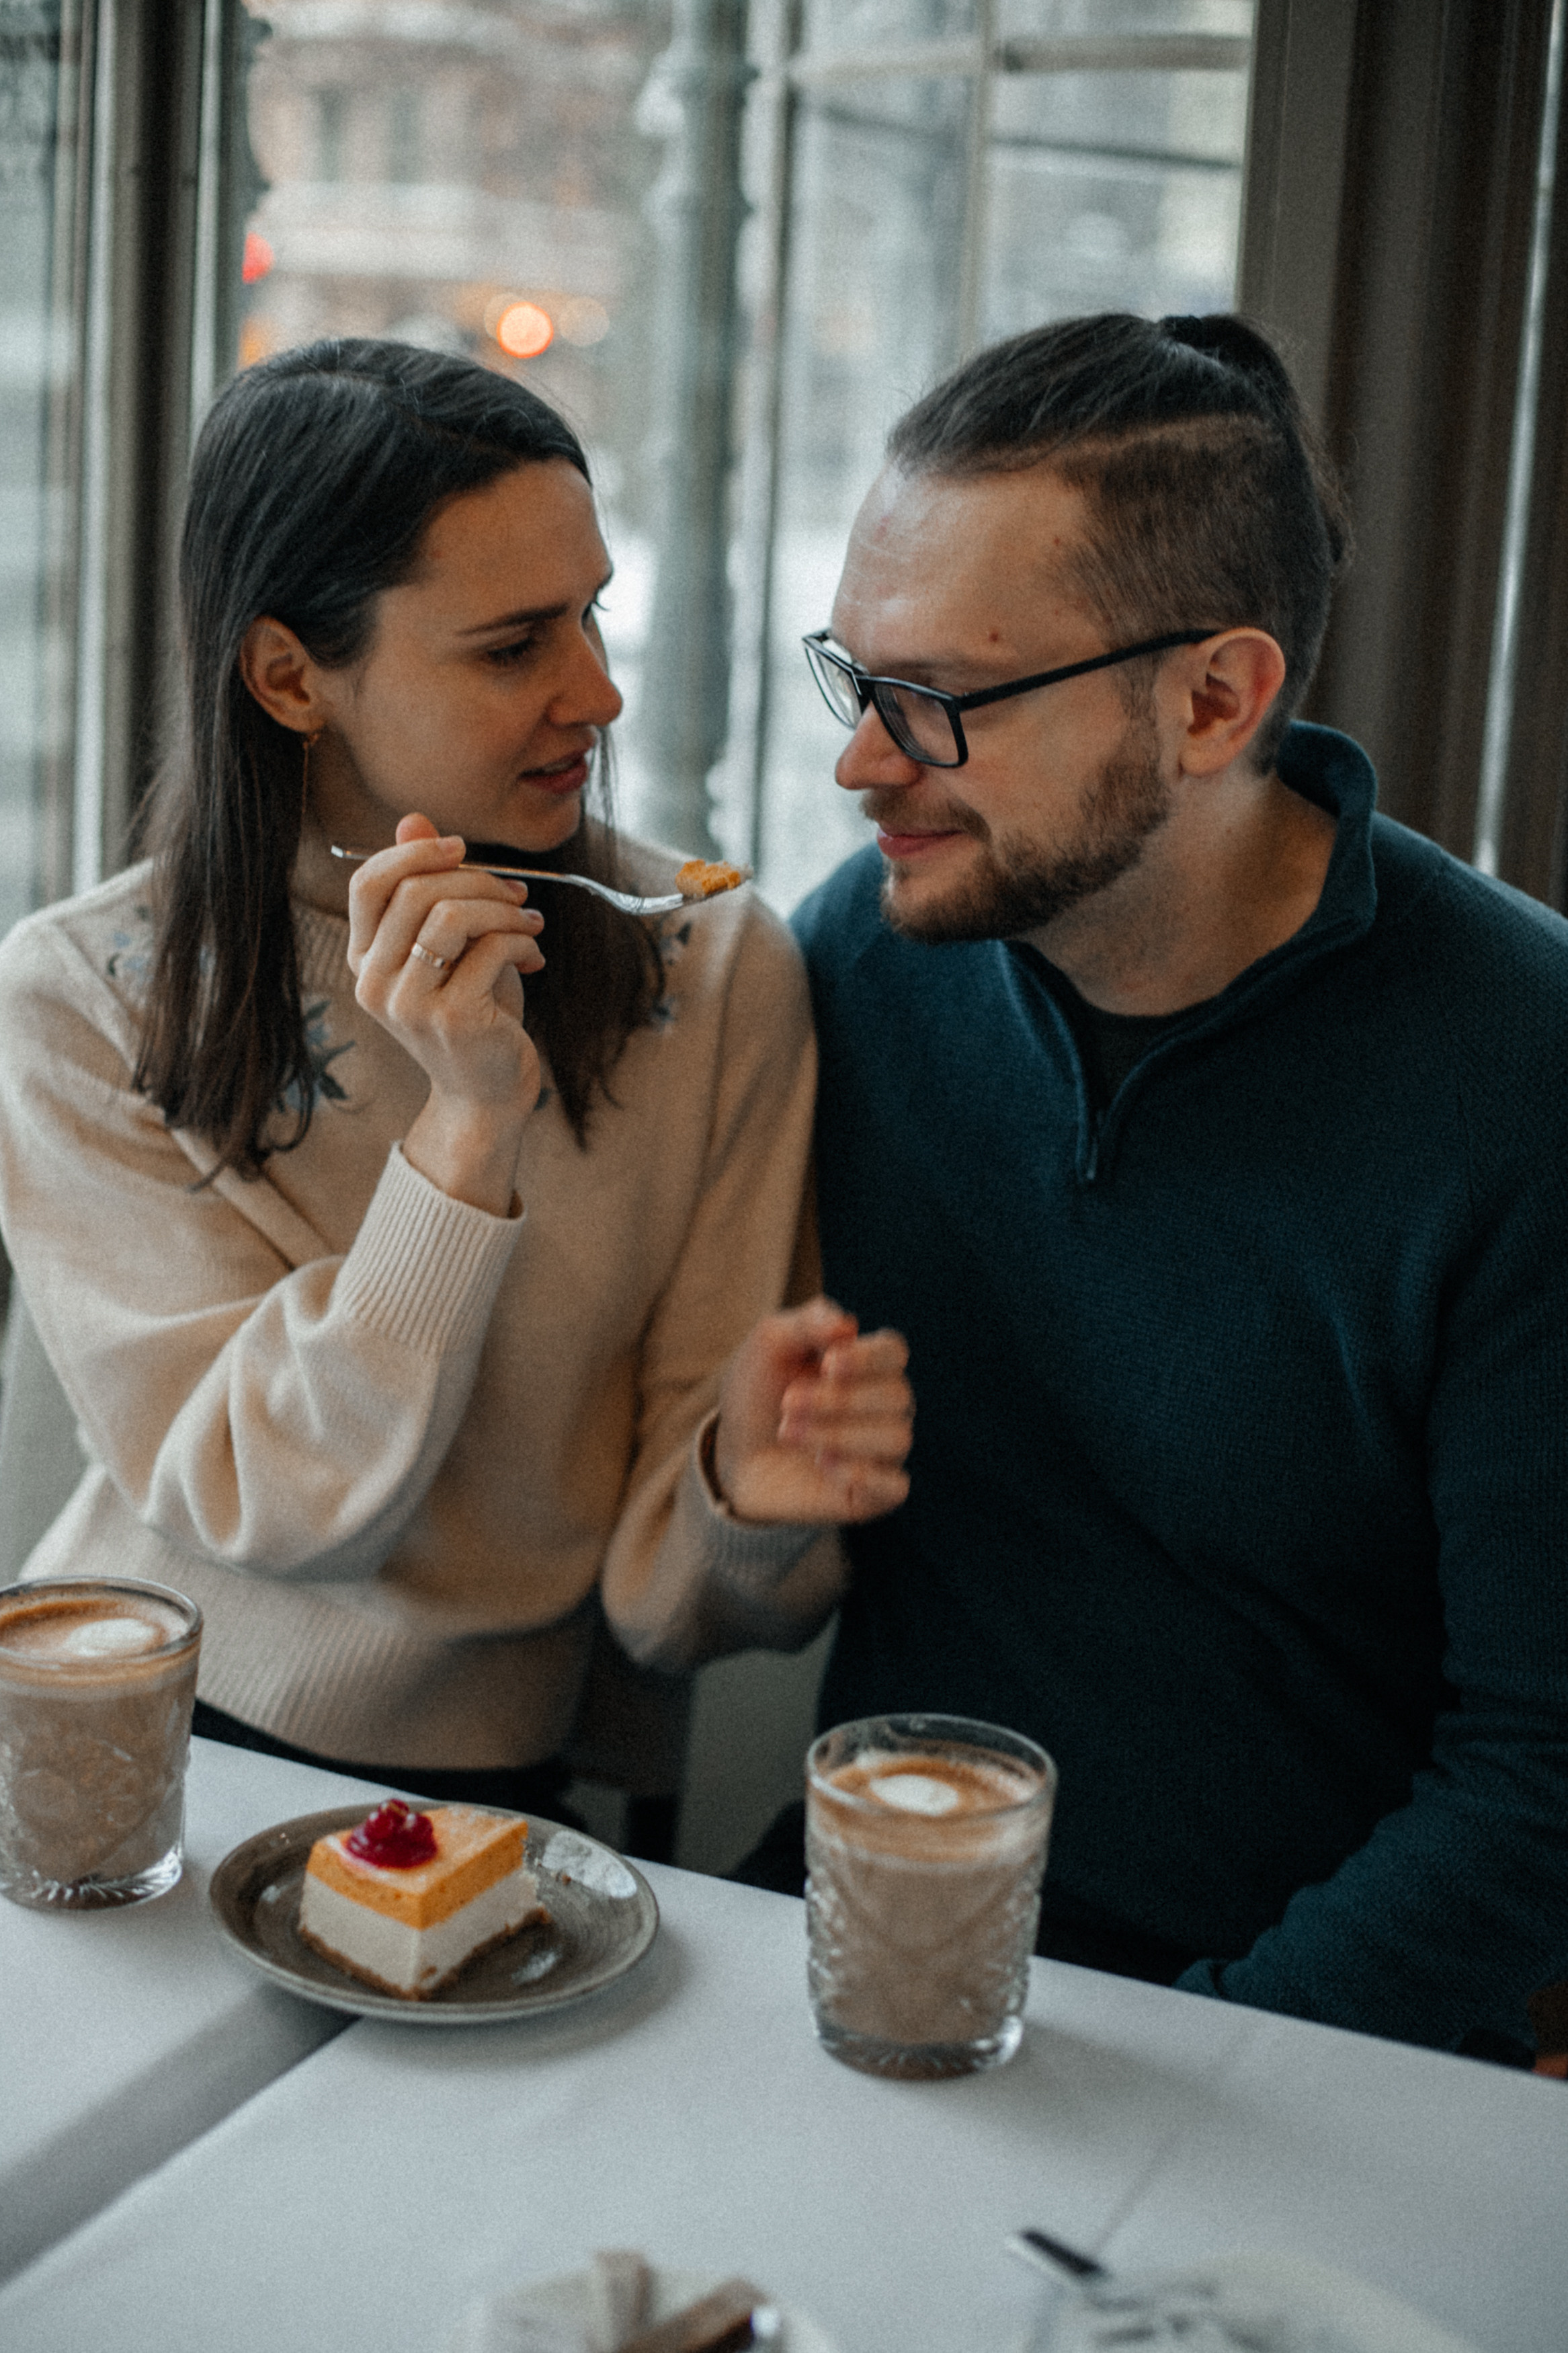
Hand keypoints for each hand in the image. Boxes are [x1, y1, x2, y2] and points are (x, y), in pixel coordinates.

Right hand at [346, 814, 545, 1213]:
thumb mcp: (449, 947)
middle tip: (515, 895)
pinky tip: (535, 956)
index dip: (414, 852)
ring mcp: (409, 1004)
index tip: (461, 848)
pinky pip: (490, 949)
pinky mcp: (451, 1019)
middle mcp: (375, 983)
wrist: (487, 1092)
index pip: (368, 883)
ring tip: (530, 922)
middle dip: (476, 879)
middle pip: (413, 891)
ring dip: (502, 908)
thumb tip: (414, 819)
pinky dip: (522, 941)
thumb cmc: (473, 1013)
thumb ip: (430, 889)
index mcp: (365, 960)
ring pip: (450, 916)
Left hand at [712, 1297, 912, 1524]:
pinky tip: (822, 1464)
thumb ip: (806, 1323)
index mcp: (867, 1365)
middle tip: (788, 1402)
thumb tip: (847, 1326)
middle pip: (896, 1395)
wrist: (735, 1453)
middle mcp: (885, 1407)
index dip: (869, 1357)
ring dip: (839, 1433)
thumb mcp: (769, 1346)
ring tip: (790, 1433)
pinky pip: (895, 1485)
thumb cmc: (758, 1392)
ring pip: (896, 1438)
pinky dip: (863, 1473)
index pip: (894, 1352)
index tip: (828, 1363)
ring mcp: (883, 1451)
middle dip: (839, 1399)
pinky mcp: (874, 1494)